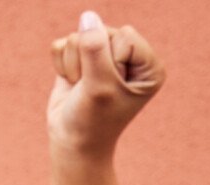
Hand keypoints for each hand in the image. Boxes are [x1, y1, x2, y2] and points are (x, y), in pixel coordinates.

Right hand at [47, 11, 164, 154]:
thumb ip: (95, 49)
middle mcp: (129, 56)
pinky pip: (63, 43)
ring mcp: (104, 55)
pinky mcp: (80, 58)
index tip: (108, 89)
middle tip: (90, 90)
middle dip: (88, 63)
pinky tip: (71, 84)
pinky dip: (61, 66)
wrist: (71, 143)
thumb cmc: (92, 121)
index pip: (124, 37)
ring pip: (79, 36)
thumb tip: (88, 15)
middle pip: (100, 32)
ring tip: (81, 89)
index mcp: (148, 65)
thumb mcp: (99, 86)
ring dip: (73, 67)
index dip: (109, 62)